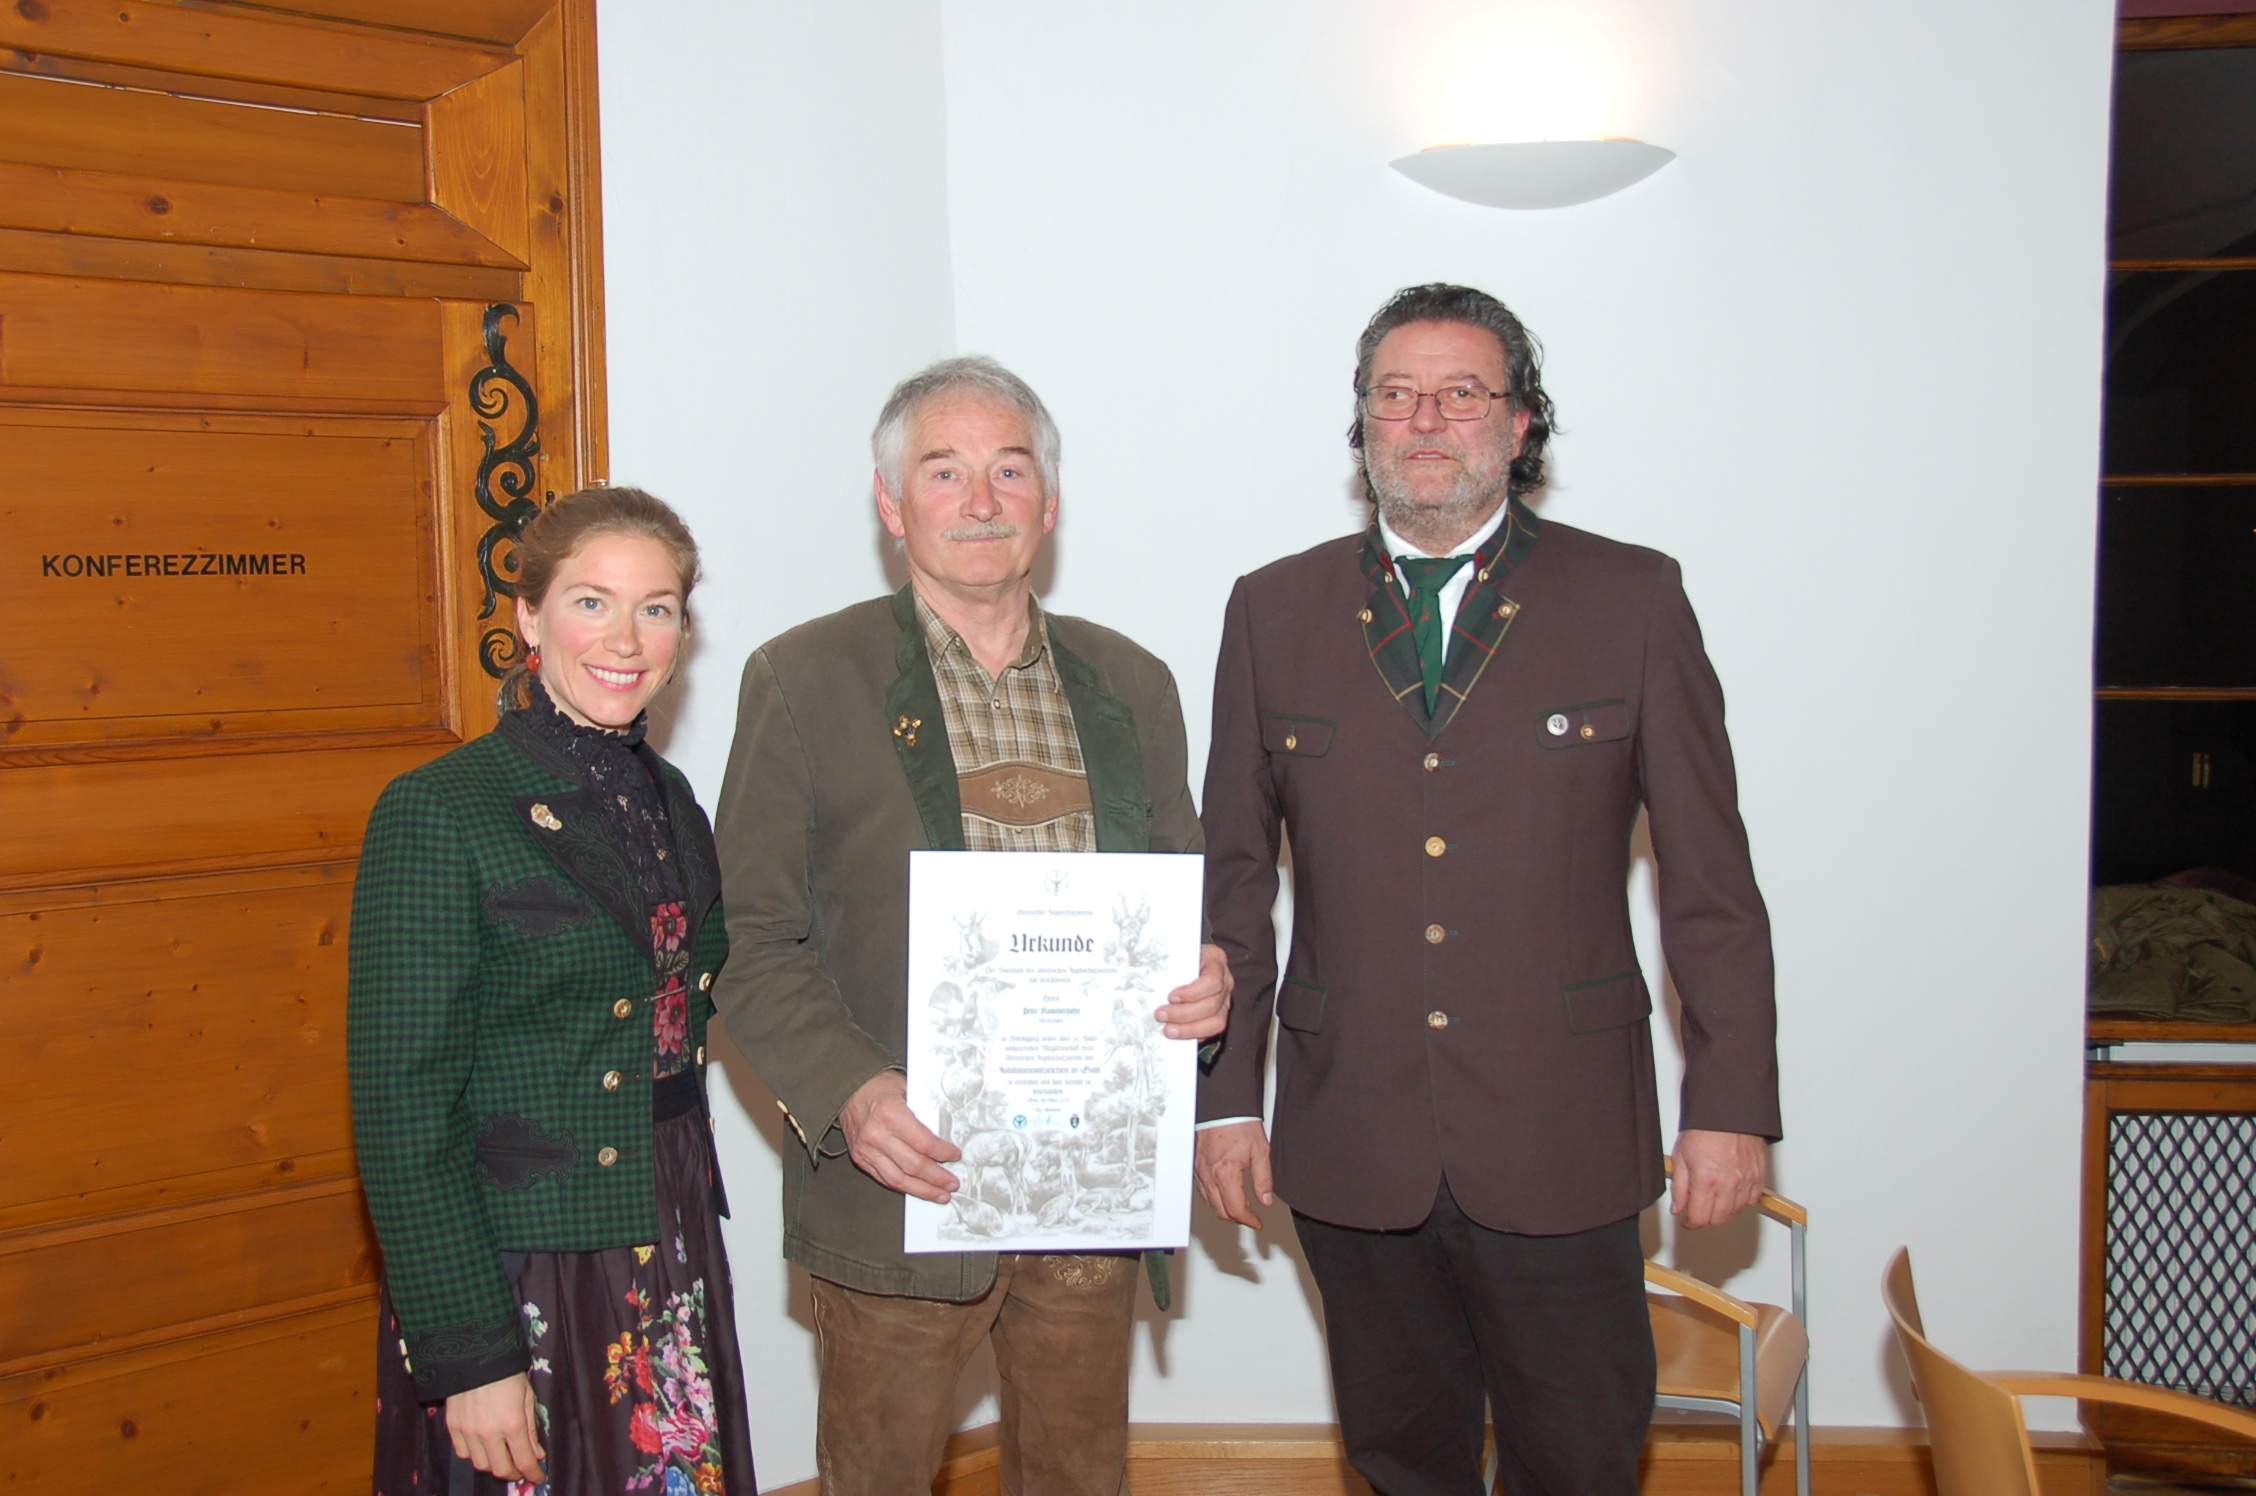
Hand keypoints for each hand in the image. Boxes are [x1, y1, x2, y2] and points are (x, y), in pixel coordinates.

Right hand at [445, 1371, 544, 1483]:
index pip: (524, 1461)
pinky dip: (475, 1455)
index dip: (534, 1473)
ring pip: (481, 1465)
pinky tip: (483, 1446)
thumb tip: (537, 1454)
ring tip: (503, 1455)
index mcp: (512, 1423)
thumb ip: (531, 1429)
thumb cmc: (507, 1372)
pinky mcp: (453, 1427)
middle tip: (521, 1467)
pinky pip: (463, 1453)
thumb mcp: (528, 1397)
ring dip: (494, 1465)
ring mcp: (468, 1431)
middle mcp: (489, 1432)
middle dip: (515, 1473)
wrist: (475, 1353)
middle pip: (501, 1470)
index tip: (539, 1476)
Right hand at [840, 1070, 961, 1202]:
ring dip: (922, 1190)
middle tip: (952, 1184)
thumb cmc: (880, 1087)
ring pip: (898, 1179)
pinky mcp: (860, 1158)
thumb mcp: (907, 1089)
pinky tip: (918, 1189)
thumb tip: (946, 1134)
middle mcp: (877, 1134)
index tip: (955, 1156)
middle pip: (913, 1165)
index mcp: (891, 1114)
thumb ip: (923, 1112)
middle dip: (937, 1178)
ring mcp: (866, 1149)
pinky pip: (884, 1179)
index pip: (924, 1143)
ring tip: (940, 1194)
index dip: (943, 1153)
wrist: (847, 1089)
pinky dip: (903, 1186)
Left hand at [1158, 944, 1232, 1039]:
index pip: (1212, 980)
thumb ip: (1167, 962)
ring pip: (1216, 1022)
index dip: (1192, 992)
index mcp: (1215, 959)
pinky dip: (1194, 1034)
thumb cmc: (1178, 956)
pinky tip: (1178, 1034)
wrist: (1186, 962)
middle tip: (1160, 1015)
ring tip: (1167, 1030)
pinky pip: (1212, 1031)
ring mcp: (1225, 1000)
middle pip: (1212, 1004)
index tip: (1170, 997)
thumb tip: (1143, 976)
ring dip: (1189, 1029)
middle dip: (1184, 1014)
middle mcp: (1225, 980)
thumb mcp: (1175, 952)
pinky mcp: (1220, 1015)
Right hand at [1194, 1120, 1272, 1228]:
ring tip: (1241, 1207)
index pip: (1236, 1209)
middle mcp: (1209, 1175)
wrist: (1223, 1107)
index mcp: (1226, 1173)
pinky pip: (1203, 1191)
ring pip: (1210, 1203)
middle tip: (1251, 1217)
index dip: (1249, 1220)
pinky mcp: (1196, 1166)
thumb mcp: (1260, 1151)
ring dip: (1225, 1210)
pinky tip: (1225, 1194)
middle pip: (1221, 1211)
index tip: (1257, 1222)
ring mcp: (1200, 1171)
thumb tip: (1266, 1200)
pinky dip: (1214, 1198)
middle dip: (1237, 1218)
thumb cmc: (1239, 1124)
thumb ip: (1263, 1179)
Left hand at [1669, 1129, 1768, 1227]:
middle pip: (1718, 1219)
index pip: (1700, 1218)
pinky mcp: (1758, 1175)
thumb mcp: (1681, 1156)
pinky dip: (1741, 1200)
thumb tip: (1678, 1207)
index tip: (1687, 1219)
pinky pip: (1752, 1200)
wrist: (1728, 1112)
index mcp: (1706, 1180)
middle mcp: (1728, 1183)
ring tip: (1714, 1196)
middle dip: (1706, 1218)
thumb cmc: (1705, 1128)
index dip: (1691, 1222)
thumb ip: (1679, 1187)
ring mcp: (1746, 1181)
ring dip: (1723, 1209)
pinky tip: (1731, 1191)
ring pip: (1735, 1211)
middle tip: (1699, 1209)